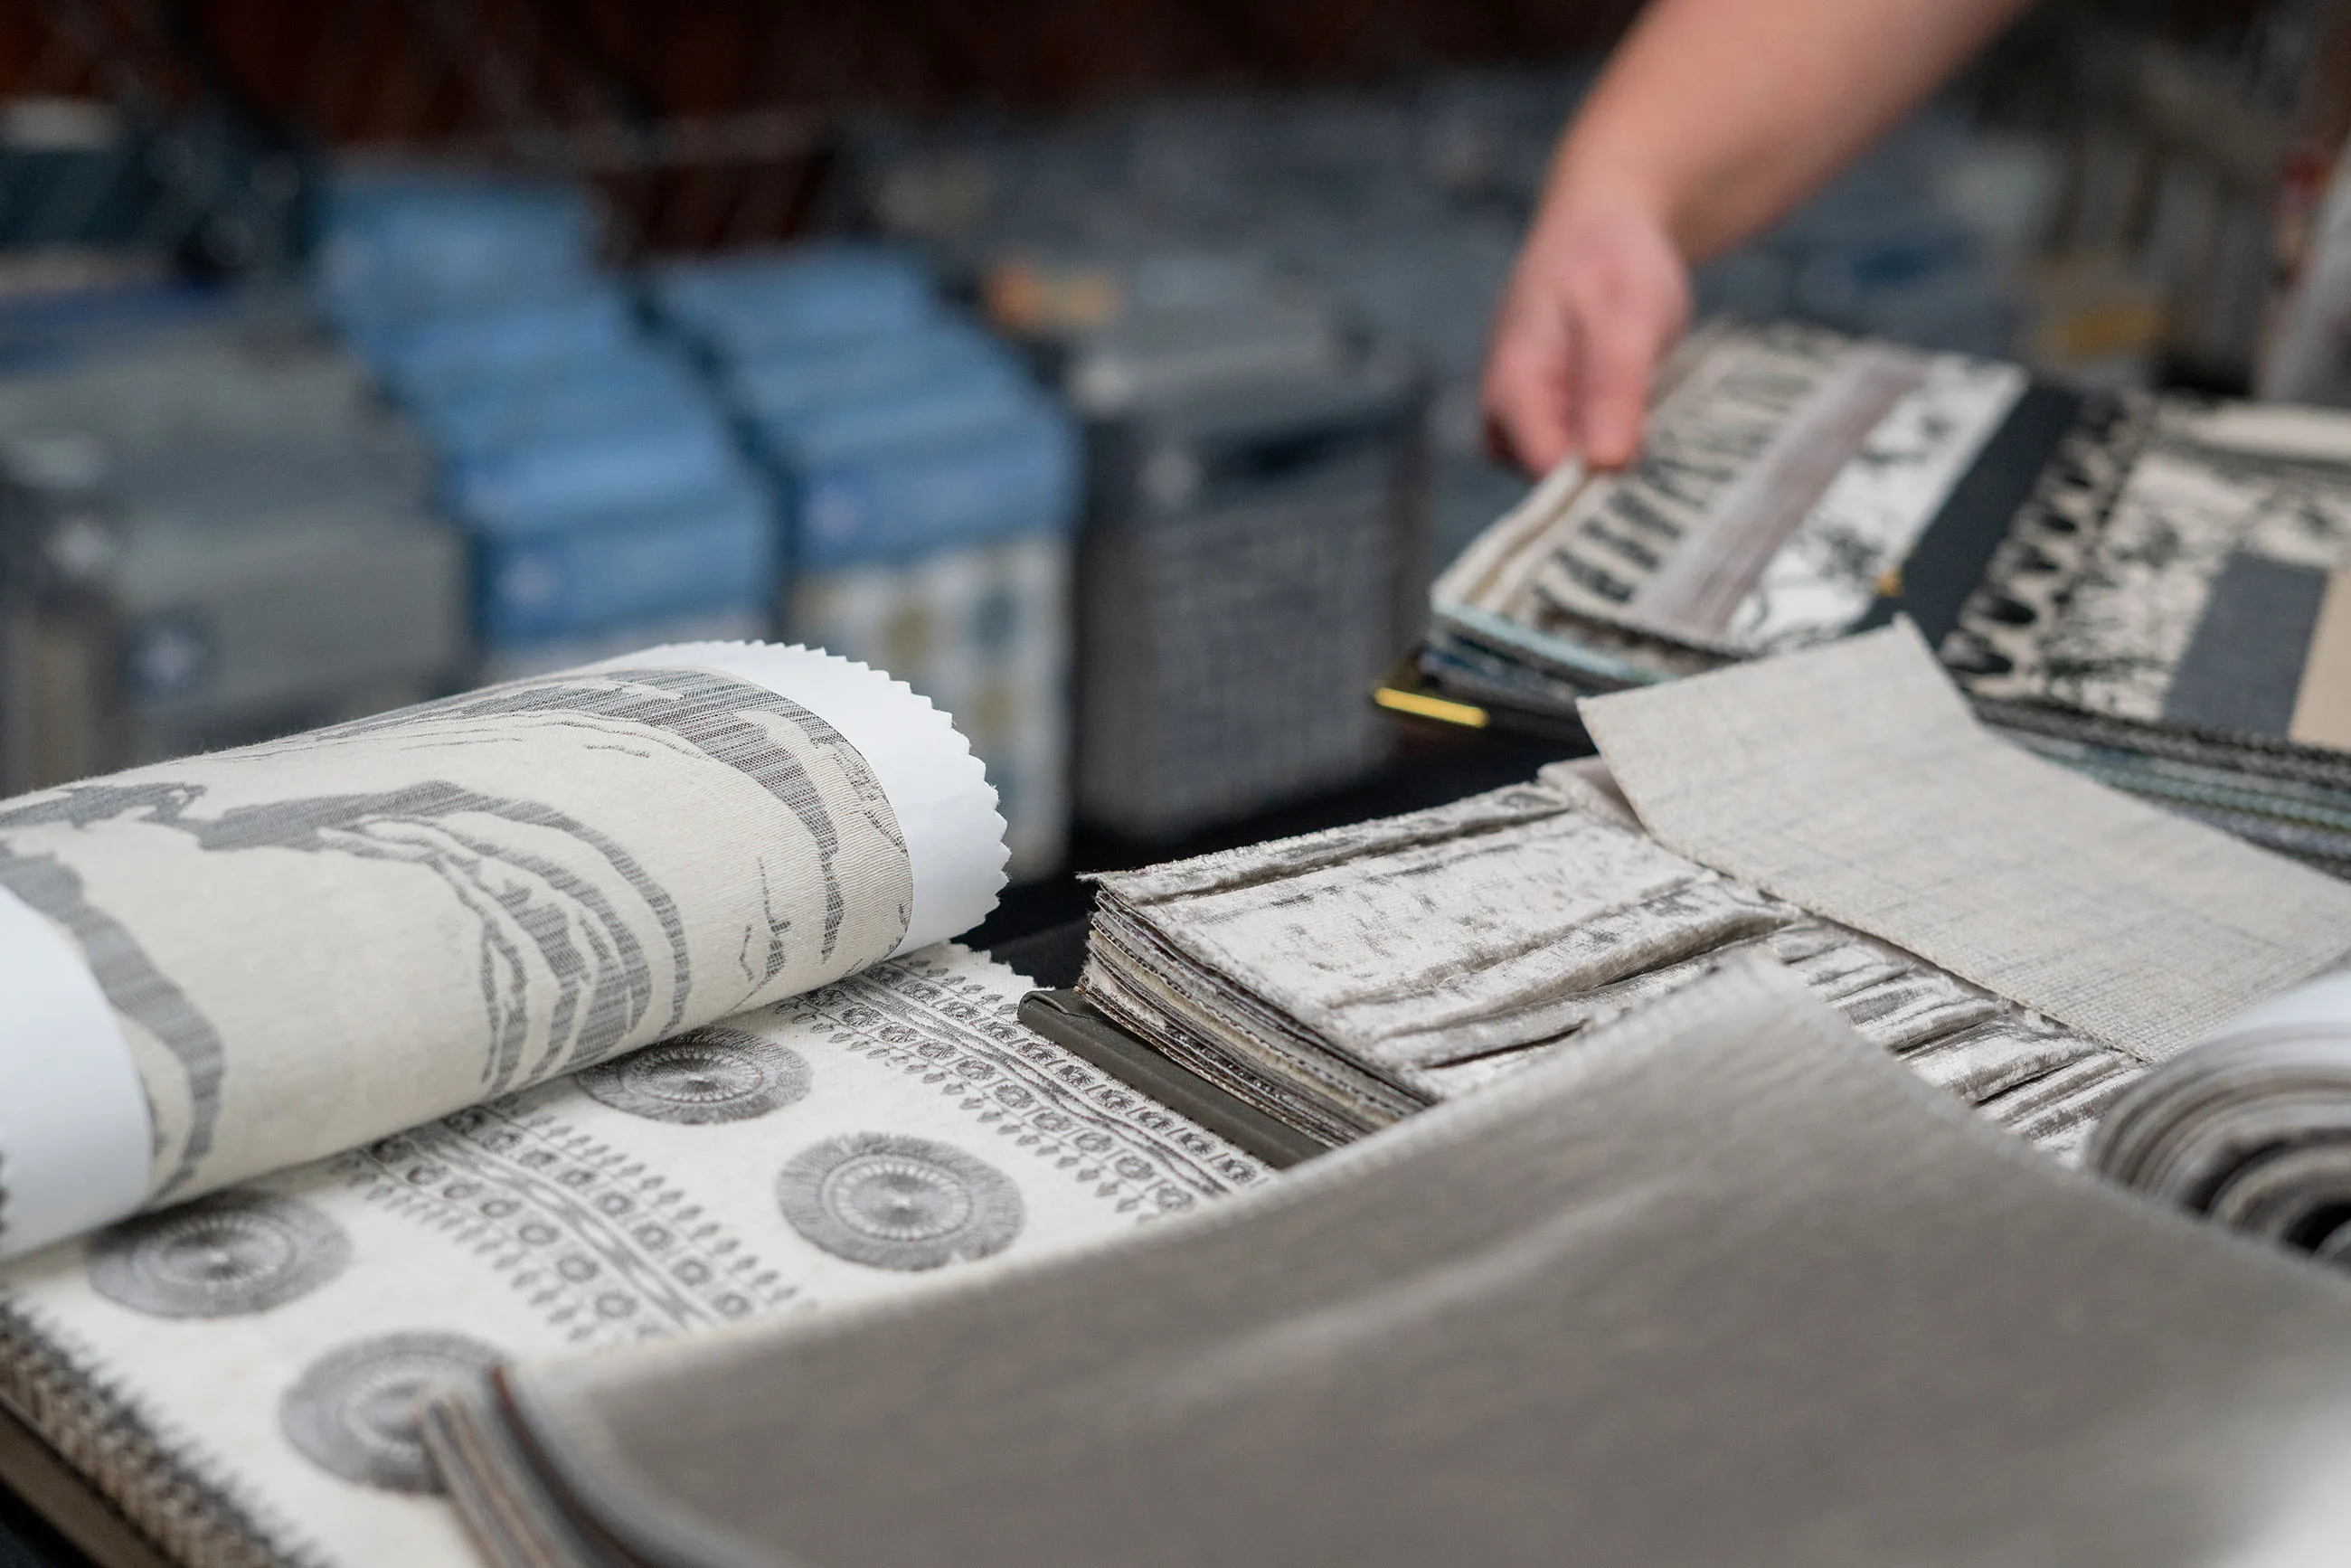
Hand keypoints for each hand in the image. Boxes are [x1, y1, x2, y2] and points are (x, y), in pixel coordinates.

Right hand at [1480, 192, 1690, 475]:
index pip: (1544, 475)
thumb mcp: (1627, 317)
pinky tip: (1646, 420)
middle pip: (1554, 487)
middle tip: (1664, 444)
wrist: (1604, 226)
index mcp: (1511, 389)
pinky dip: (1617, 448)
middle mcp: (1505, 418)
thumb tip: (1603, 465)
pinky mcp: (1550, 425)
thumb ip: (1613, 389)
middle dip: (1609, 477)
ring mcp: (1525, 424)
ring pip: (1571, 478)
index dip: (1596, 489)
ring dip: (1618, 461)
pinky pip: (1582, 460)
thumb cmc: (1611, 261)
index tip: (1650, 484)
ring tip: (1654, 415)